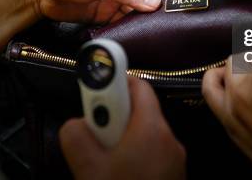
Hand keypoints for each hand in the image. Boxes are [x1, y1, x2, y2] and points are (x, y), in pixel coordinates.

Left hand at [0, 0, 168, 74]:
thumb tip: (153, 3)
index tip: (168, 10)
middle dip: (151, 9)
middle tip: (161, 25)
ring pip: (134, 11)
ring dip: (139, 20)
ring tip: (148, 32)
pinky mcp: (102, 13)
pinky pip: (120, 21)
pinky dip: (126, 27)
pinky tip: (132, 34)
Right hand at [59, 77, 185, 179]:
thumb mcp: (86, 167)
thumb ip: (75, 134)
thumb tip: (79, 124)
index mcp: (152, 128)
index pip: (139, 86)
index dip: (116, 82)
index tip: (97, 90)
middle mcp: (169, 139)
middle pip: (140, 112)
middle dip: (114, 118)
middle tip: (95, 136)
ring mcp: (175, 160)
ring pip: (144, 135)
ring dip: (123, 140)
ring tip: (104, 163)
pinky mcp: (175, 176)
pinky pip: (152, 153)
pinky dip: (134, 156)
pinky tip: (119, 175)